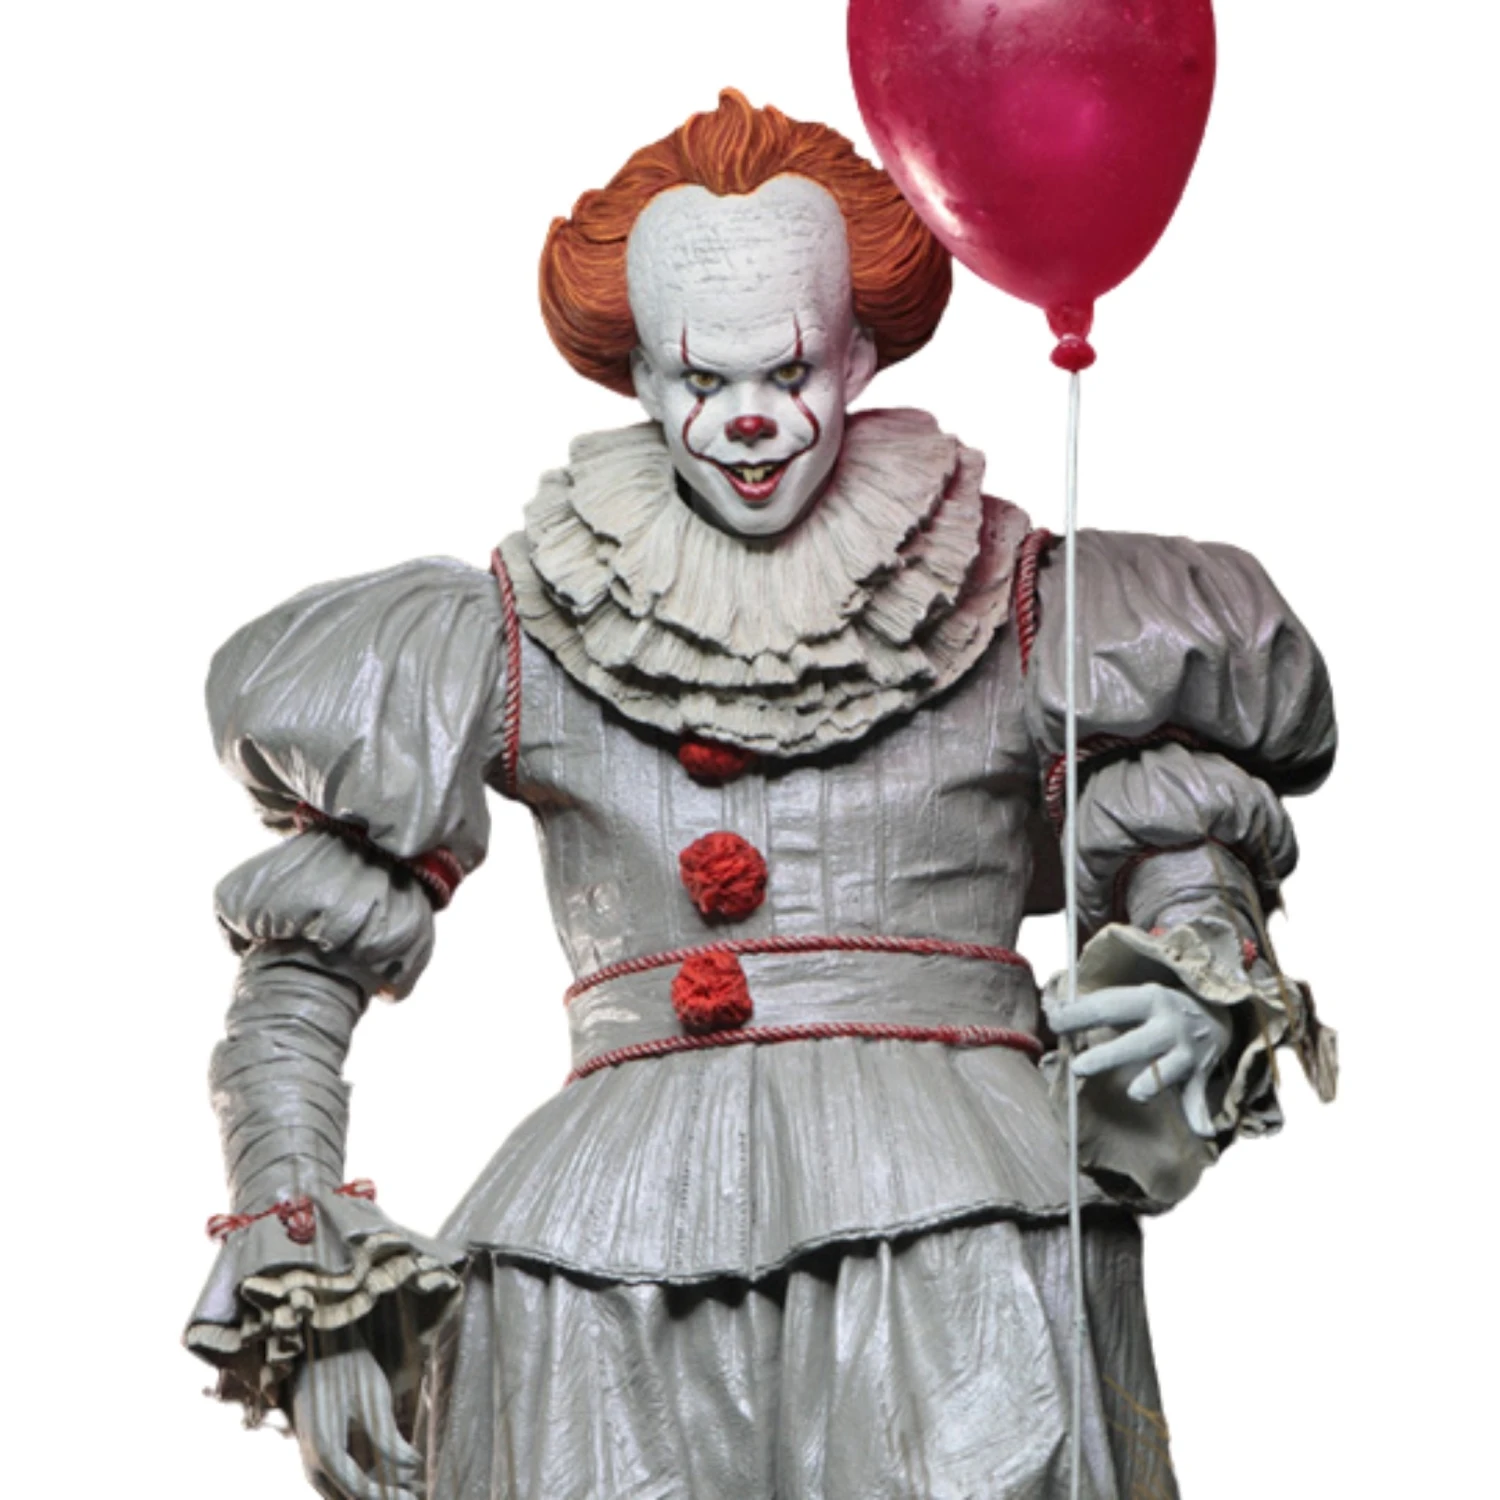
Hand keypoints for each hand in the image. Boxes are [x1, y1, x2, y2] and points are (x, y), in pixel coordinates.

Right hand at [291, 1331, 422, 1499]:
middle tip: (417, 1489)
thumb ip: (388, 1437)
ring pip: (343, 1492)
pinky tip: (391, 1470)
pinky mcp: (317, 1456)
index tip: (417, 1495)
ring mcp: (312, 1462)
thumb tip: (414, 1464)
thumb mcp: (372, 1399)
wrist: (321, 1351)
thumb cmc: (348, 1369)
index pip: (358, 1490)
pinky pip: (340, 1480)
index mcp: (324, 1450)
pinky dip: (364, 1479)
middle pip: (349, 1497)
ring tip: (410, 1481)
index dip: (390, 1497)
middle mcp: (312, 1463)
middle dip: (383, 1496)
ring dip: (375, 1491)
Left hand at [1045, 980, 1231, 1138]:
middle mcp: (1170, 1025)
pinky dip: (1199, 1114)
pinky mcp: (1199, 1075)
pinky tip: (1200, 1131)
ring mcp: (1187, 1052)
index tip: (1054, 1023)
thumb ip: (1096, 1007)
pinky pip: (1198, 1098)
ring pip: (1169, 1071)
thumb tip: (1053, 1011)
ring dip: (1151, 1084)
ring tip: (1135, 1094)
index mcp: (1150, 999)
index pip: (1108, 1007)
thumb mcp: (1133, 997)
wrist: (1213, 1015)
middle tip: (1078, 1067)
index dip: (1079, 1016)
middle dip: (1108, 1056)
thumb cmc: (1155, 1009)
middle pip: (1137, 1042)